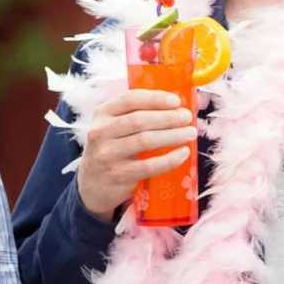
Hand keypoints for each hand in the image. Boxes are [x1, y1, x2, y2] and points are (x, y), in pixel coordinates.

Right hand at [76, 90, 195, 220]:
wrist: (92, 185)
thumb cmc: (113, 149)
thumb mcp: (116, 127)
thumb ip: (142, 113)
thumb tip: (183, 103)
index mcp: (102, 113)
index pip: (130, 99)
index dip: (155, 98)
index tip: (176, 101)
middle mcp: (101, 132)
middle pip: (139, 120)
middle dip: (168, 117)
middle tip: (187, 118)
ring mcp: (107, 155)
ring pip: (144, 141)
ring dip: (172, 135)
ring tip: (190, 133)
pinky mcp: (117, 175)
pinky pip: (148, 166)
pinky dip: (169, 159)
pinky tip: (183, 153)